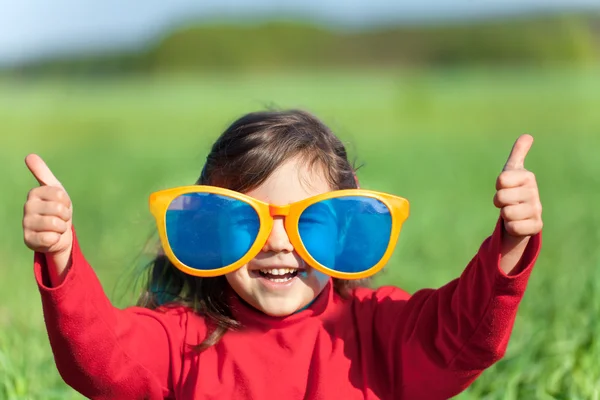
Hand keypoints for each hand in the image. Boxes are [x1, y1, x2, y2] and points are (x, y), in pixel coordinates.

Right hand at [23, 154, 72, 283]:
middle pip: (59, 209)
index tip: (62, 205)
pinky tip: (51, 238)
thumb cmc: (58, 210)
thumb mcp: (55, 189)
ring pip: (56, 224)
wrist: (58, 234)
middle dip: (65, 216)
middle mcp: (27, 207)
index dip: (67, 203)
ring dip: (62, 228)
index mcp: (34, 193)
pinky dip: (56, 239)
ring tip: (56, 227)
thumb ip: (43, 172)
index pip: (61, 195)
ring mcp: (26, 224)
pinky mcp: (28, 240)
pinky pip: (51, 238)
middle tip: (60, 218)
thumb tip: (29, 155)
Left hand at [494, 135, 542, 237]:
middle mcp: (534, 193)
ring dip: (505, 215)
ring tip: (513, 211)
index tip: (505, 187)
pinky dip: (511, 227)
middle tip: (507, 201)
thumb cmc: (514, 189)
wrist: (522, 214)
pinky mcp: (536, 226)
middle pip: (501, 197)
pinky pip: (514, 228)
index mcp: (528, 177)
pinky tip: (518, 222)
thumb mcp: (512, 171)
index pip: (501, 180)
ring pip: (507, 214)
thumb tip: (528, 135)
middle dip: (500, 202)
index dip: (498, 186)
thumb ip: (518, 153)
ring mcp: (537, 210)